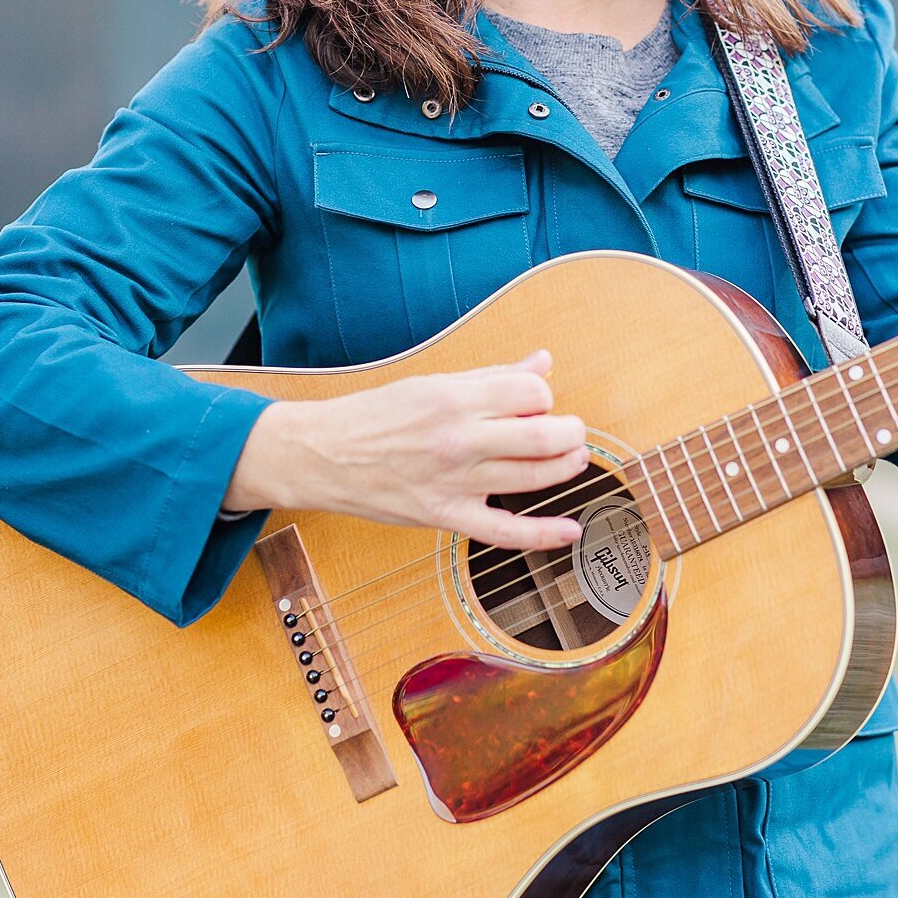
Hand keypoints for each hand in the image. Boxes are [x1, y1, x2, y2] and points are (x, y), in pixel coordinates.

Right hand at [221, 350, 587, 549]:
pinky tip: (570, 530)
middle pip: (541, 436)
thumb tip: (543, 362)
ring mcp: (453, 481)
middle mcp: (458, 439)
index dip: (544, 395)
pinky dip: (543, 534)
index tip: (538, 402)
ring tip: (573, 459)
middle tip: (572, 432)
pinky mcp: (444, 516)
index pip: (530, 392)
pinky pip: (504, 532)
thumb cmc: (376, 415)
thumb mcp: (434, 383)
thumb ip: (492, 376)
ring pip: (532, 478)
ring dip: (565, 467)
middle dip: (570, 433)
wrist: (323, 455)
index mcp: (454, 398)